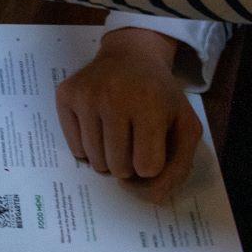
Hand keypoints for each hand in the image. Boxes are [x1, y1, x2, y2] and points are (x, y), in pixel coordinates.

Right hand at [56, 28, 201, 204]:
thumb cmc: (160, 95)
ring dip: (108, 159)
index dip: (151, 162)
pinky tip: (99, 125)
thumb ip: (179, 167)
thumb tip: (150, 196)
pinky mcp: (66, 95)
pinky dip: (88, 148)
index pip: (147, 168)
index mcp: (150, 105)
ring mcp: (87, 95)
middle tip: (133, 139)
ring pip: (95, 162)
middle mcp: (114, 98)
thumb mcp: (185, 126)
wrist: (131, 55)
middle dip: (128, 164)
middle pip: (118, 168)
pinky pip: (75, 149)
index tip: (153, 144)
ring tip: (117, 134)